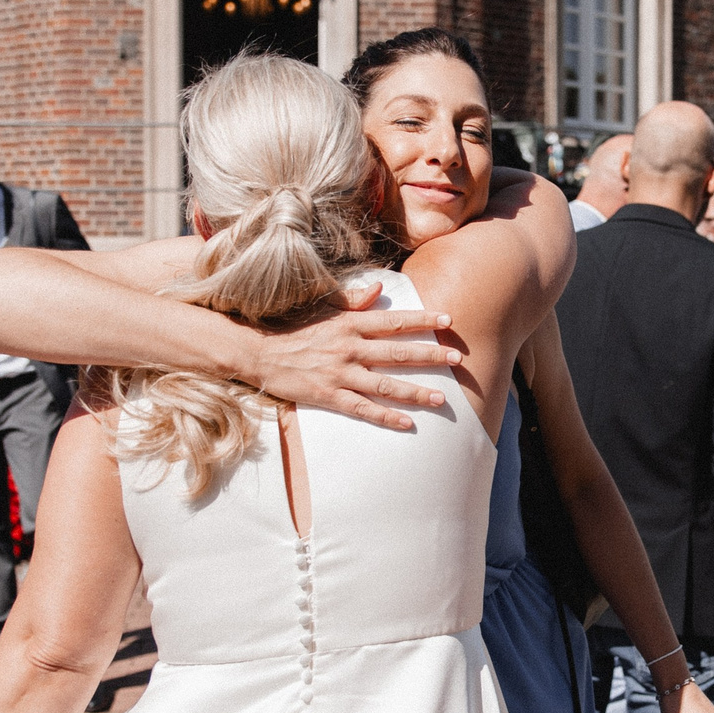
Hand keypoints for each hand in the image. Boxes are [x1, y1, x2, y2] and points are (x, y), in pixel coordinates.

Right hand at [245, 285, 461, 430]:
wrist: (256, 351)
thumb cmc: (290, 328)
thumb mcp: (321, 307)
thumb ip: (353, 300)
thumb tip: (379, 289)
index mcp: (349, 324)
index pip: (393, 320)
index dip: (423, 319)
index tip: (448, 319)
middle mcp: (349, 348)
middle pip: (397, 352)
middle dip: (430, 356)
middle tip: (457, 359)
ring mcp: (339, 374)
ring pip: (385, 384)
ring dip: (415, 392)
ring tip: (441, 399)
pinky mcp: (328, 396)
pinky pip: (362, 409)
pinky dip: (386, 417)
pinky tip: (407, 423)